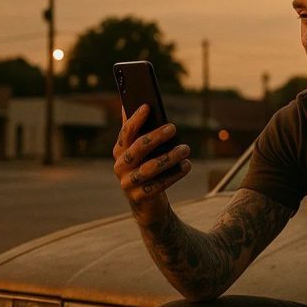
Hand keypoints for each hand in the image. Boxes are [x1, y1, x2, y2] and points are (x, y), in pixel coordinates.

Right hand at [112, 104, 191, 223]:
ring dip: (169, 157)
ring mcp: (128, 183)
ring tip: (185, 149)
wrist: (147, 203)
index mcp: (120, 150)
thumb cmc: (147, 169)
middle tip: (173, 127)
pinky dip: (173, 175)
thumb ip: (137, 130)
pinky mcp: (139, 197)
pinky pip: (157, 186)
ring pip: (148, 168)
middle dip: (155, 137)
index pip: (126, 132)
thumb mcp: (141, 150)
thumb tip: (132, 103)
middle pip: (137, 149)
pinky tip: (186, 166)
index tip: (148, 106)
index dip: (136, 119)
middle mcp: (120, 166)